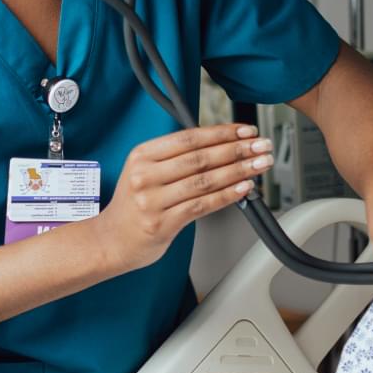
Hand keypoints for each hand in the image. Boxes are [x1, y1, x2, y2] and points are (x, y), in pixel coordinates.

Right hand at [94, 124, 272, 272]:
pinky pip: (201, 206)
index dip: (222, 133)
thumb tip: (222, 146)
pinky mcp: (161, 224)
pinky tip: (243, 189)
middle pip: (200, 157)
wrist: (110, 241)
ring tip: (259, 165)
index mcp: (142, 155)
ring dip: (238, 171)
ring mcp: (152, 201)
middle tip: (261, 146)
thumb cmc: (133, 207)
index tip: (246, 131)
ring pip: (204, 181)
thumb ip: (176, 158)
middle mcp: (145, 175)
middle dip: (237, 150)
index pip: (190, 137)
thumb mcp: (145, 172)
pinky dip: (226, 196)